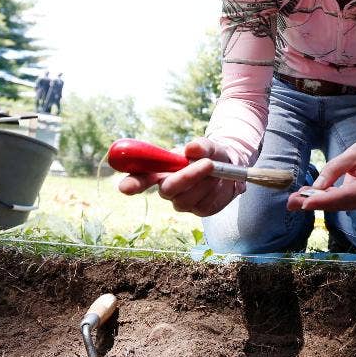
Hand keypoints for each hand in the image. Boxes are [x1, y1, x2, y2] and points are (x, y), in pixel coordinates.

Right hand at [116, 138, 244, 216]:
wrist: (230, 167)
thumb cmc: (210, 154)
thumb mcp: (207, 146)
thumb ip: (200, 146)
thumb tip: (191, 149)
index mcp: (161, 171)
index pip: (140, 178)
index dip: (131, 183)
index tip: (125, 187)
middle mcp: (167, 189)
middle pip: (167, 190)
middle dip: (187, 177)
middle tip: (207, 163)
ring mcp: (183, 202)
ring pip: (188, 198)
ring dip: (206, 181)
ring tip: (215, 167)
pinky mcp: (200, 211)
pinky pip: (206, 204)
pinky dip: (217, 190)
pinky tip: (219, 181)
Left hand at [286, 137, 355, 211]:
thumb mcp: (352, 153)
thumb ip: (334, 169)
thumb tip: (315, 188)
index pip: (345, 196)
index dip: (324, 201)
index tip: (304, 203)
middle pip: (339, 204)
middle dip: (314, 202)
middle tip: (290, 202)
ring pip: (337, 205)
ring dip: (316, 202)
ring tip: (294, 199)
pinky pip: (340, 203)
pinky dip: (325, 200)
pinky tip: (308, 197)